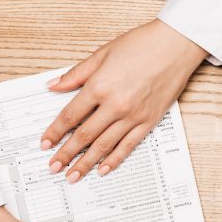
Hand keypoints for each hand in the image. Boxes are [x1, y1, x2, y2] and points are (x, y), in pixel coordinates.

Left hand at [41, 20, 207, 182]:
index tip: (45, 144)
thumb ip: (76, 74)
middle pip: (84, 136)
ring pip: (104, 146)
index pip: (70, 116)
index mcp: (99, 86)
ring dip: (86, 163)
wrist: (175, 47)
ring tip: (74, 176)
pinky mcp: (148, 122)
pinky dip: (114, 159)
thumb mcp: (102, 53)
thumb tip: (54, 85)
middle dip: (66, 154)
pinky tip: (103, 169)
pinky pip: (128, 146)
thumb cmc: (142, 45)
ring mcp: (133, 116)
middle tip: (54, 167)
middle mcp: (115, 105)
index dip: (55, 132)